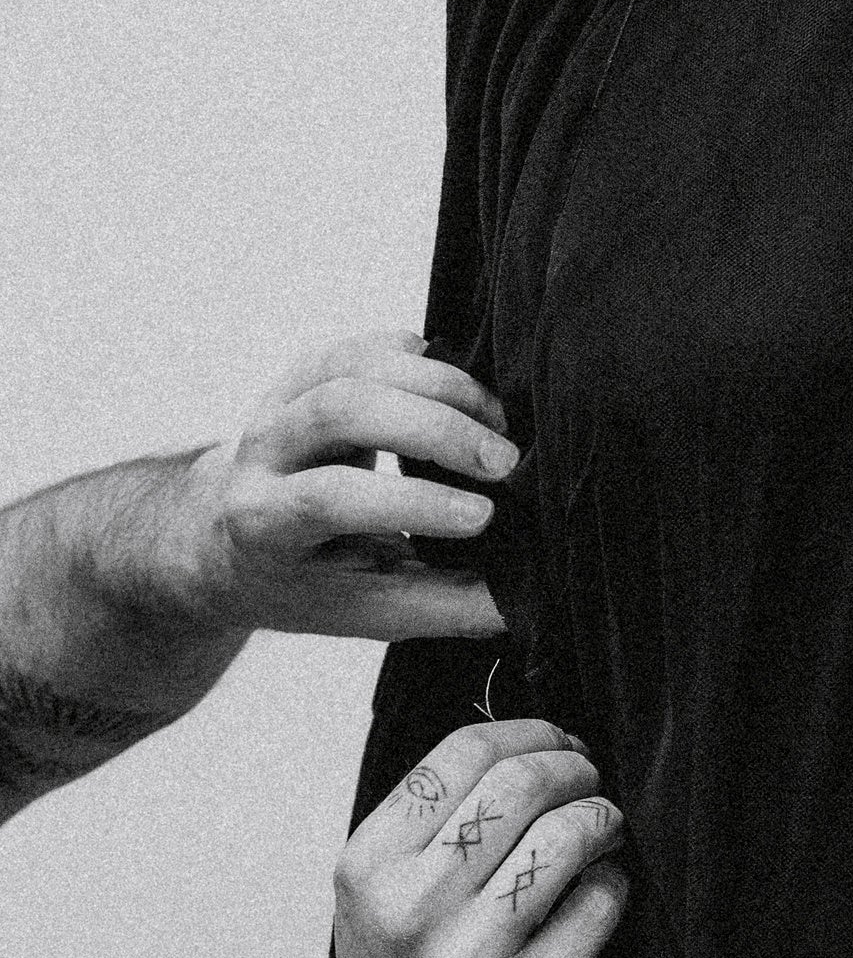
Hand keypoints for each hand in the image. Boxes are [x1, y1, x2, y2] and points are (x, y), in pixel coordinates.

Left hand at [177, 329, 517, 643]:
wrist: (224, 534)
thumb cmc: (306, 582)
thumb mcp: (365, 612)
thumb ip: (441, 609)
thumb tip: (523, 603)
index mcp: (263, 521)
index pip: (332, 497)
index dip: (412, 501)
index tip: (484, 516)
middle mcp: (261, 449)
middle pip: (344, 409)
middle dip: (435, 428)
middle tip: (504, 461)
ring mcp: (281, 399)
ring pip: (359, 364)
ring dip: (443, 386)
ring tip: (498, 425)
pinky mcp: (309, 368)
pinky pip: (370, 346)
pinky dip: (428, 362)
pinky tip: (469, 398)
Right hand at [314, 719, 629, 957]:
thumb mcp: (376, 902)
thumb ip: (429, 829)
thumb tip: (523, 751)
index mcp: (368, 866)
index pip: (459, 756)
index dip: (526, 733)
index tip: (557, 741)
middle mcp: (412, 905)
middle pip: (520, 785)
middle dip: (574, 768)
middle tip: (591, 780)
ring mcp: (471, 955)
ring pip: (568, 837)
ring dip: (602, 818)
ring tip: (604, 829)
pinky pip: (598, 905)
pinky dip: (613, 884)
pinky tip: (601, 890)